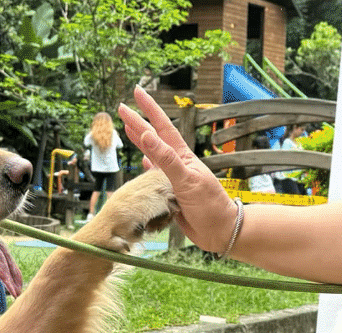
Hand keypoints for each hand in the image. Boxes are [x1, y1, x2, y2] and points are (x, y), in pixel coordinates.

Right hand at [118, 86, 239, 253]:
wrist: (220, 231)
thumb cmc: (208, 205)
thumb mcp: (186, 179)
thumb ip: (165, 158)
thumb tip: (147, 135)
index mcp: (182, 156)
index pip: (162, 127)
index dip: (148, 109)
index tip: (136, 92)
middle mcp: (176, 163)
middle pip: (153, 137)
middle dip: (138, 121)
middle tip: (121, 107)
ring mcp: (173, 177)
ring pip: (153, 154)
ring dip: (140, 141)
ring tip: (127, 128)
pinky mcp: (171, 192)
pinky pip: (154, 175)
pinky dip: (147, 167)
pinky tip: (142, 162)